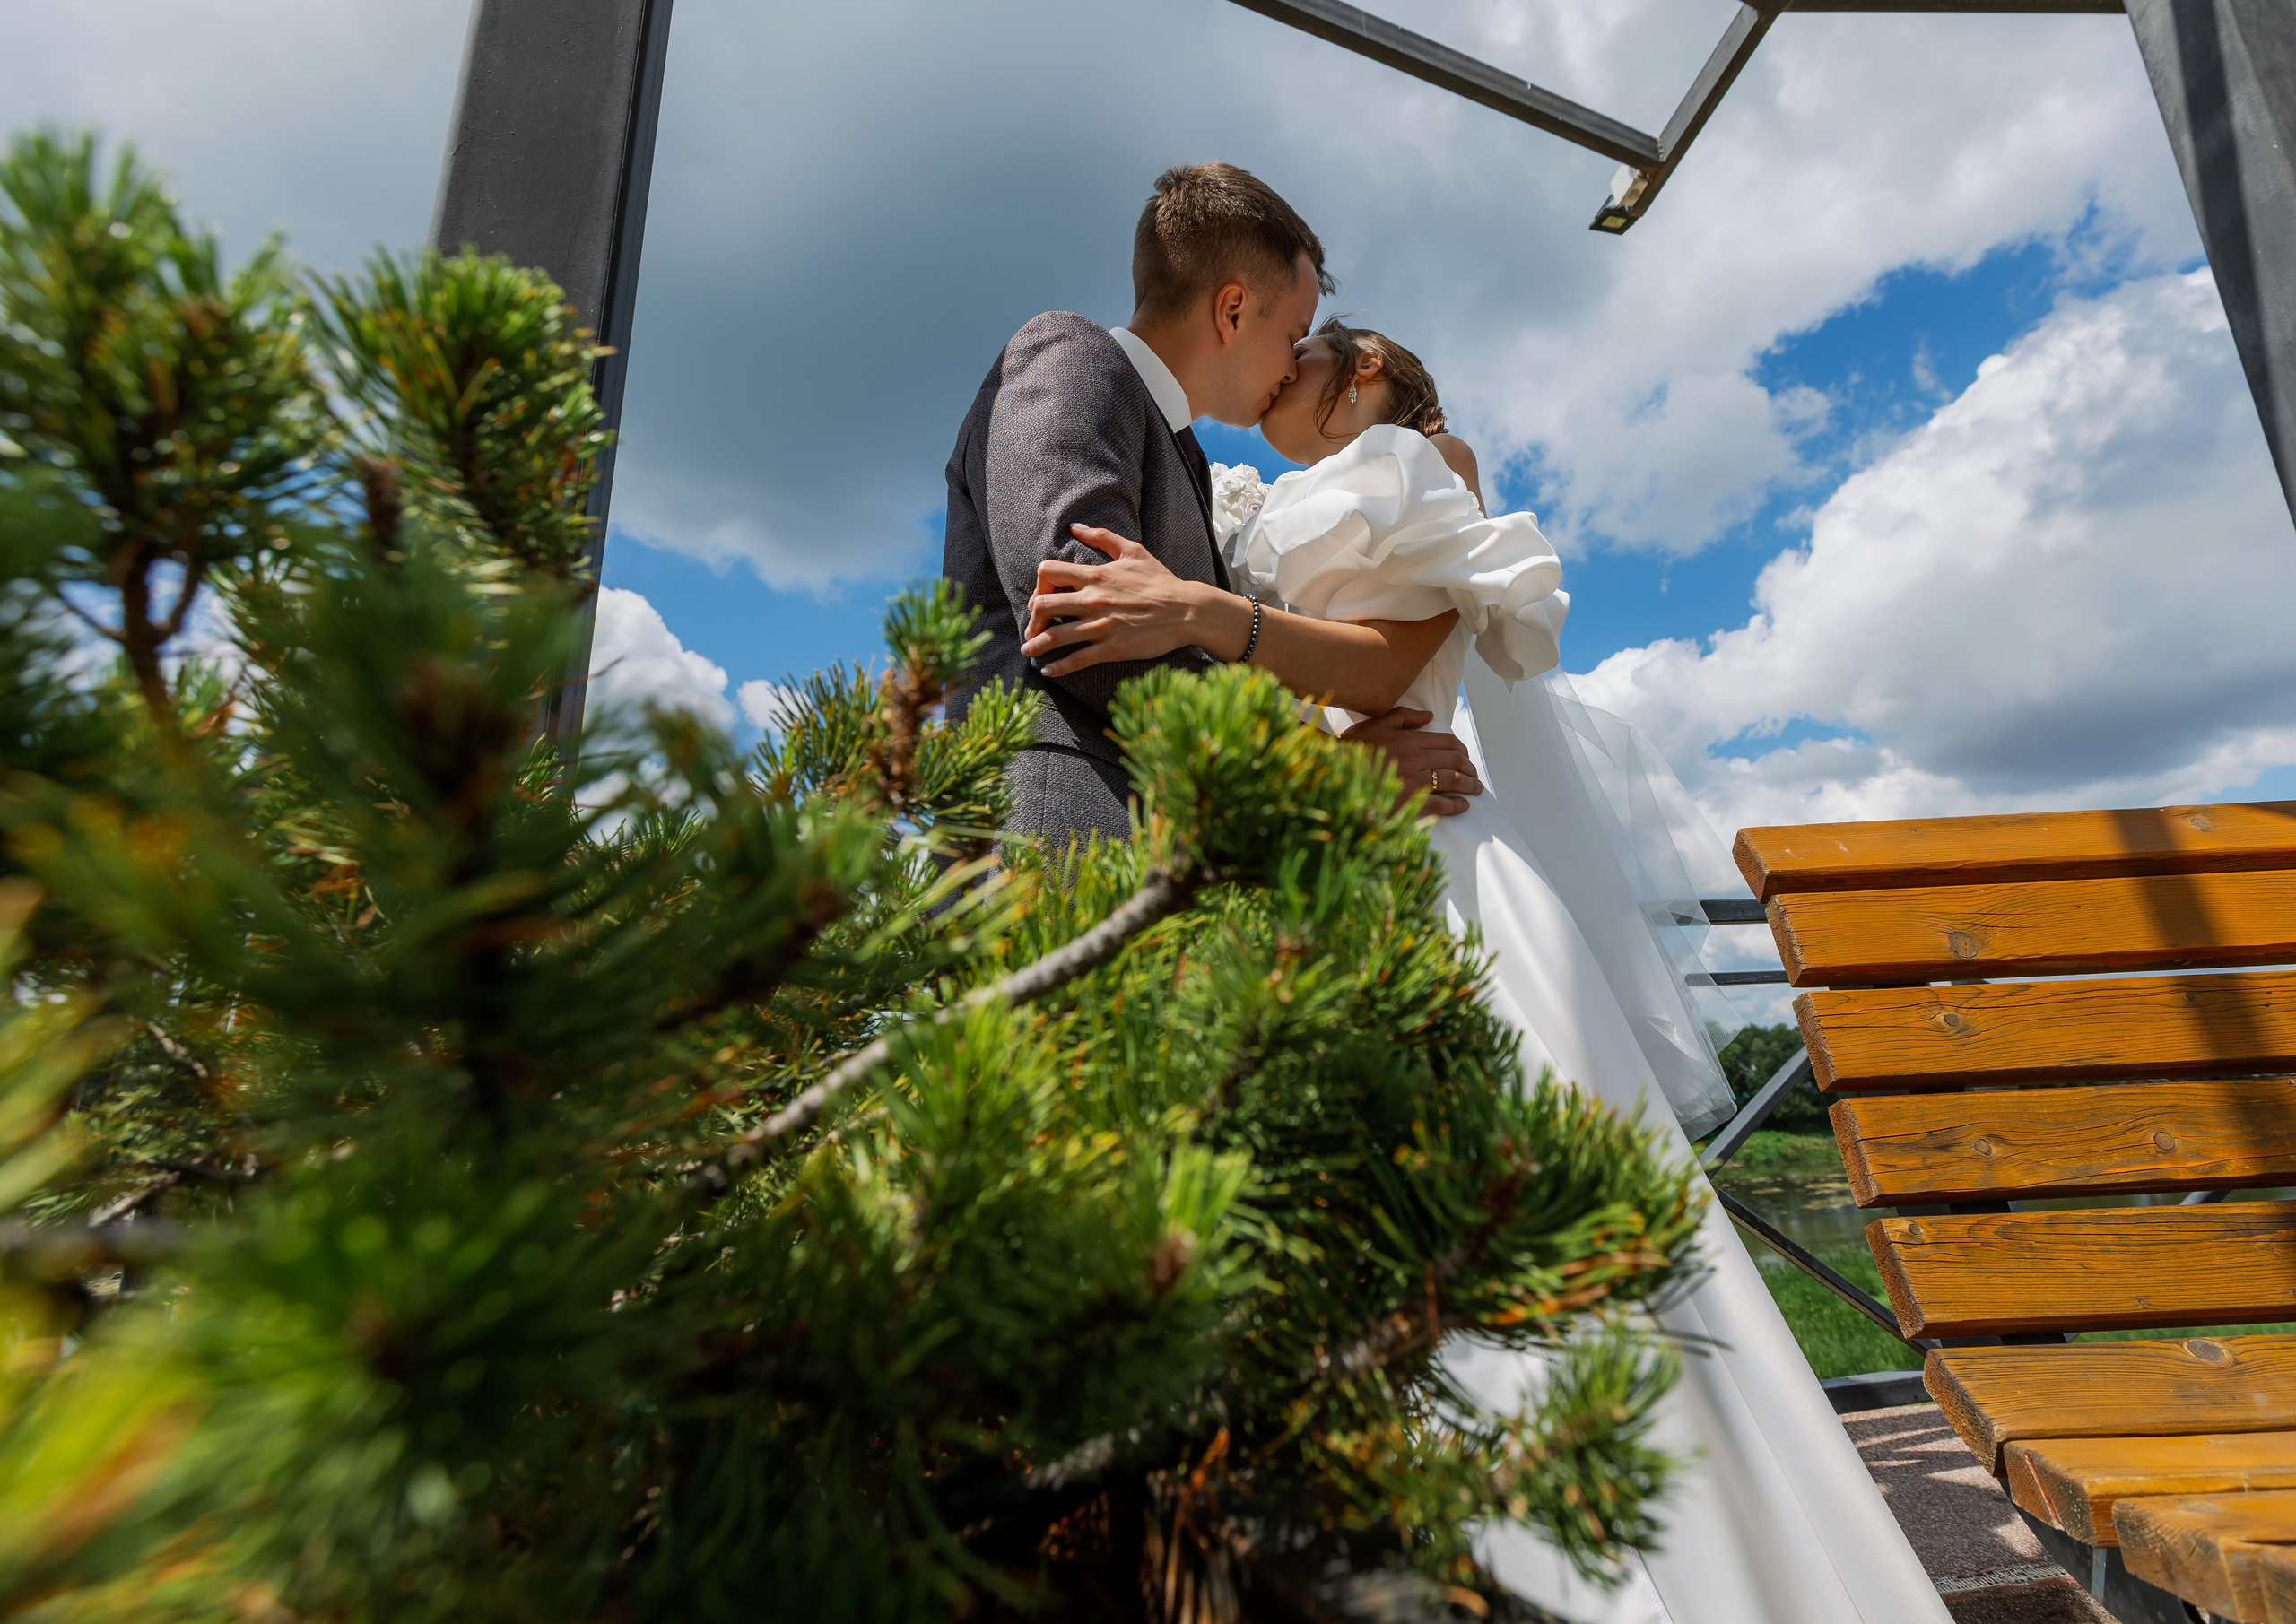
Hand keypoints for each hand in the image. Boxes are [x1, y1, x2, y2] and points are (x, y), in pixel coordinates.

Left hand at [1020, 525, 1242, 676]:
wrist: (1186, 609)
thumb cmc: (1160, 580)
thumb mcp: (1132, 551)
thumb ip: (1101, 536)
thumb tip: (1074, 526)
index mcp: (1096, 576)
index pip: (1049, 573)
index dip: (1037, 586)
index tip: (1039, 599)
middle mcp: (1093, 600)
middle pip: (1043, 606)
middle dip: (1031, 619)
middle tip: (1031, 629)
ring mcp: (1101, 626)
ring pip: (1055, 637)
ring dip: (1035, 646)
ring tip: (1028, 651)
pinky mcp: (1112, 648)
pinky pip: (1077, 660)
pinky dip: (1058, 667)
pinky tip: (1048, 671)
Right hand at [1340, 707, 1482, 816]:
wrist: (1335, 775)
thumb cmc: (1354, 749)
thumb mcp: (1376, 724)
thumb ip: (1404, 717)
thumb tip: (1429, 716)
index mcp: (1410, 740)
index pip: (1447, 742)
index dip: (1462, 750)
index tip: (1467, 757)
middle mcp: (1416, 759)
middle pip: (1454, 761)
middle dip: (1469, 768)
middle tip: (1475, 775)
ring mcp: (1413, 781)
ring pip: (1452, 780)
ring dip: (1469, 784)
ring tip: (1476, 789)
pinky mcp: (1409, 802)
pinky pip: (1440, 803)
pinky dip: (1456, 804)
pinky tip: (1464, 805)